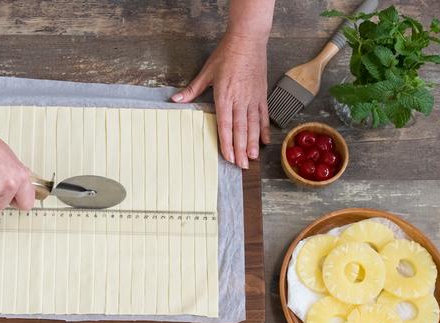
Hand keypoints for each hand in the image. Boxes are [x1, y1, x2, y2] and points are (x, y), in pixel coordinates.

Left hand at [172, 32, 270, 168]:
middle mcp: (240, 100)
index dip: (227, 143)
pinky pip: (263, 115)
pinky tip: (264, 141)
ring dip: (253, 143)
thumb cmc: (226, 55)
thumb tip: (176, 99)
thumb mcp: (206, 72)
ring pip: (253, 125)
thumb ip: (192, 89)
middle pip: (240, 130)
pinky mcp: (261, 94)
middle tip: (242, 166)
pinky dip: (264, 129)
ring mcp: (252, 98)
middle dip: (240, 149)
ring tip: (252, 158)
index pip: (225, 125)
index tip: (228, 157)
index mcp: (224, 96)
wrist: (247, 40)